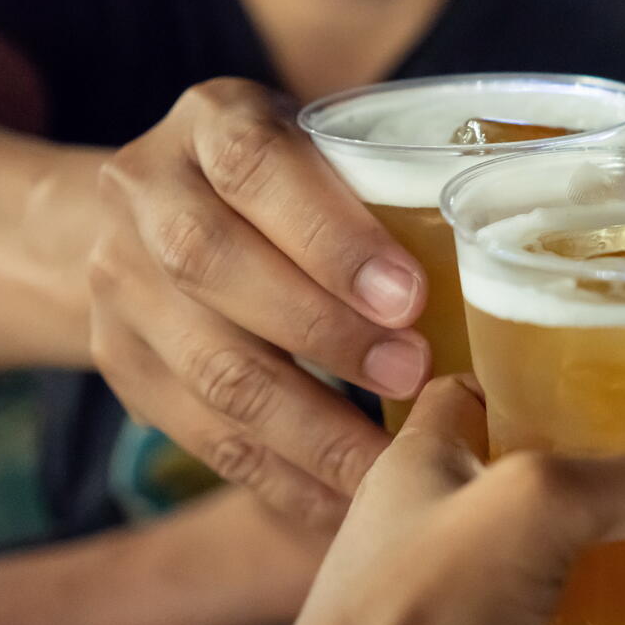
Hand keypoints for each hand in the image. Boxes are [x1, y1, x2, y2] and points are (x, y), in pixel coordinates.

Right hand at [87, 78, 431, 525]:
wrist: (155, 213)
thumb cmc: (294, 185)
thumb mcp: (332, 154)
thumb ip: (392, 192)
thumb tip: (506, 262)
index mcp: (213, 120)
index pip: (256, 166)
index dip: (330, 236)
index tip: (408, 295)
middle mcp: (145, 192)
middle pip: (214, 266)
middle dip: (324, 333)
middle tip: (414, 378)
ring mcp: (118, 282)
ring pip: (209, 367)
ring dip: (309, 426)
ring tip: (388, 465)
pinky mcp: (122, 364)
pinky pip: (202, 436)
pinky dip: (282, 478)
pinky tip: (346, 504)